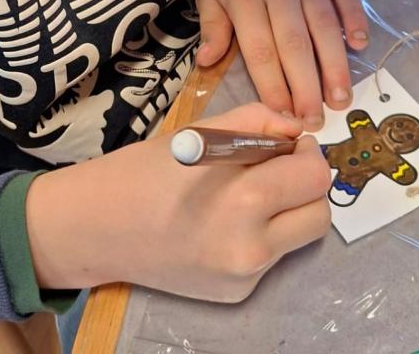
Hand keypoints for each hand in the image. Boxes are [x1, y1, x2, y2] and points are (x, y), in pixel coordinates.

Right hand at [25, 104, 330, 300]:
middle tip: (277, 166)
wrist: (98, 228)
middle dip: (306, 183)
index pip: (314, 175)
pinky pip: (274, 255)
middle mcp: (251, 246)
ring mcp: (244, 277)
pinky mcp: (237, 294)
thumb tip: (299, 130)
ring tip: (255, 194)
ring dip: (292, 210)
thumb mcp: (203, 132)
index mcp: (243, 198)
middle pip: (320, 211)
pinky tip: (227, 222)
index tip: (285, 143)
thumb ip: (258, 123)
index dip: (304, 151)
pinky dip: (264, 233)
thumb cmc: (146, 170)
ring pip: (303, 236)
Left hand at [195, 0, 367, 130]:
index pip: (260, 50)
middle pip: (295, 44)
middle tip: (317, 120)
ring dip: (335, 64)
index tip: (283, 115)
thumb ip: (213, 26)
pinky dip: (354, 17)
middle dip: (306, 86)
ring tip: (341, 98)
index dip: (272, 85)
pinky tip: (360, 44)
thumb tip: (208, 63)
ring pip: (324, 24)